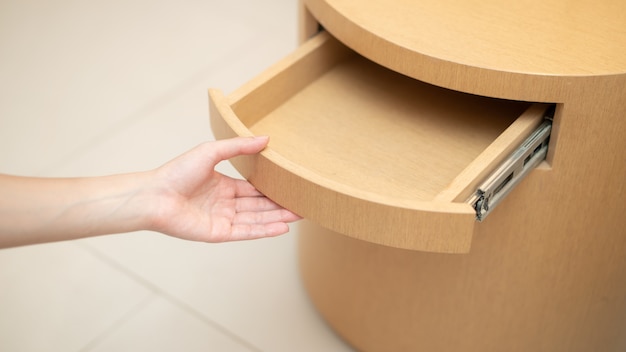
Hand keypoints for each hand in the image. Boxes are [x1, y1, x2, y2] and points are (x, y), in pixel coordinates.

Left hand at [145, 136, 299, 241]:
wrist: (154, 195)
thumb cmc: (176, 172)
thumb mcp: (210, 151)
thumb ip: (238, 147)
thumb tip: (266, 138)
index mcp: (223, 186)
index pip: (254, 190)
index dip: (272, 190)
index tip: (291, 188)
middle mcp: (225, 204)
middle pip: (259, 206)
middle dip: (280, 206)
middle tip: (303, 204)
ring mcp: (222, 220)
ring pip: (256, 219)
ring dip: (277, 218)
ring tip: (299, 215)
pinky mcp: (218, 233)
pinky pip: (246, 232)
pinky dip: (264, 230)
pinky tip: (282, 227)